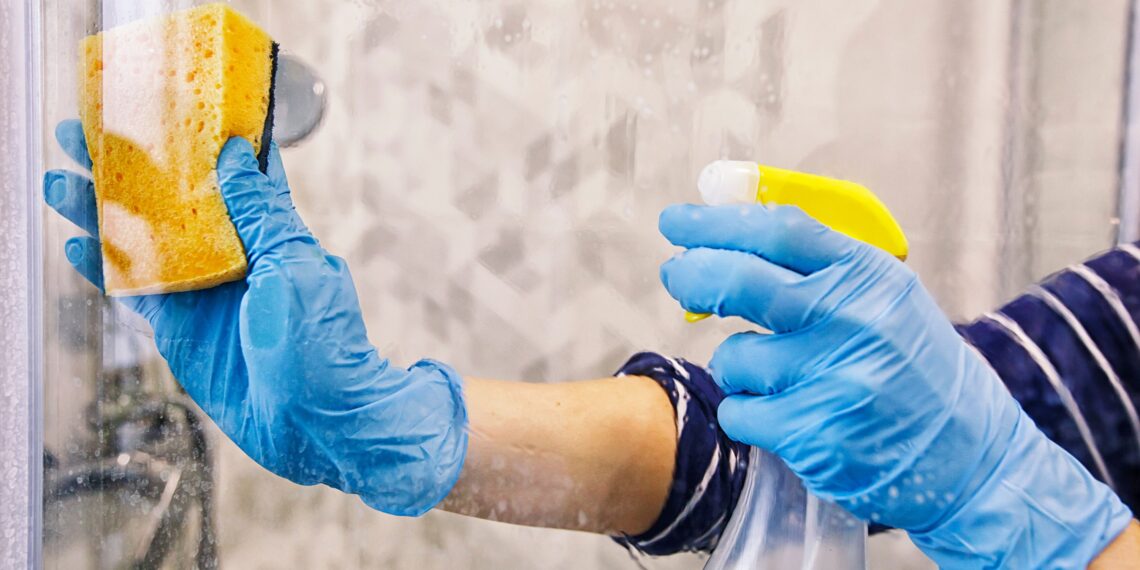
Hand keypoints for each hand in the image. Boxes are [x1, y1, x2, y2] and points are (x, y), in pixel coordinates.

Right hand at [44, 120, 467, 515]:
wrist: (317, 423)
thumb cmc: (324, 347)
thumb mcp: (296, 269)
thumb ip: (262, 216)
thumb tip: (238, 157)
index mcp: (269, 231)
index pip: (232, 169)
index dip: (199, 135)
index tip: (165, 101)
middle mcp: (231, 253)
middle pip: (171, 198)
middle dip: (129, 166)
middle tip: (82, 131)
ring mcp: (202, 289)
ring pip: (142, 237)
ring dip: (102, 209)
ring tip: (61, 177)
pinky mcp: (179, 325)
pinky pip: (134, 287)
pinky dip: (103, 265)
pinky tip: (74, 241)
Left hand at [658, 203, 1132, 566]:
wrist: (972, 458)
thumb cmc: (914, 369)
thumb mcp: (884, 299)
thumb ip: (815, 264)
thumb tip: (725, 231)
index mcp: (871, 276)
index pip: (780, 230)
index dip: (717, 222)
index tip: (677, 221)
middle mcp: (855, 321)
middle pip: (741, 281)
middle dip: (693, 273)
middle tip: (676, 273)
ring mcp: (835, 380)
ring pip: (733, 357)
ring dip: (738, 364)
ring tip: (780, 376)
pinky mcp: (815, 436)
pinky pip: (739, 412)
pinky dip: (747, 413)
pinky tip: (785, 415)